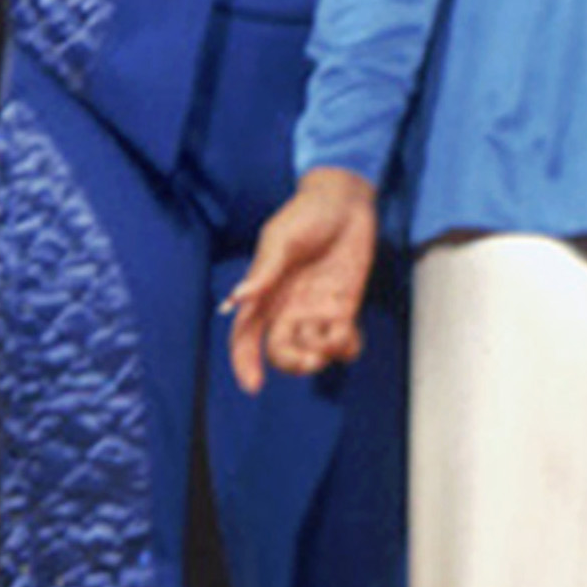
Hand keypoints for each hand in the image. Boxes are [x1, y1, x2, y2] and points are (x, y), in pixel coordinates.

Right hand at [227, 166, 381, 392]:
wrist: (346, 201)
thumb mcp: (282, 240)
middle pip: (280, 351)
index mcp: (265, 294)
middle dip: (293, 363)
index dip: (245, 363)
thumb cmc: (306, 215)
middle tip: (311, 358)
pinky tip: (349, 338)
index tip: (253, 386)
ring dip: (320, 357)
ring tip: (334, 341)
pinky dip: (346, 347)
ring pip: (311, 350)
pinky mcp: (344, 305)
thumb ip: (265, 272)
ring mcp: (317, 308)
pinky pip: (342, 339)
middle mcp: (288, 307)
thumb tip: (237, 300)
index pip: (246, 337)